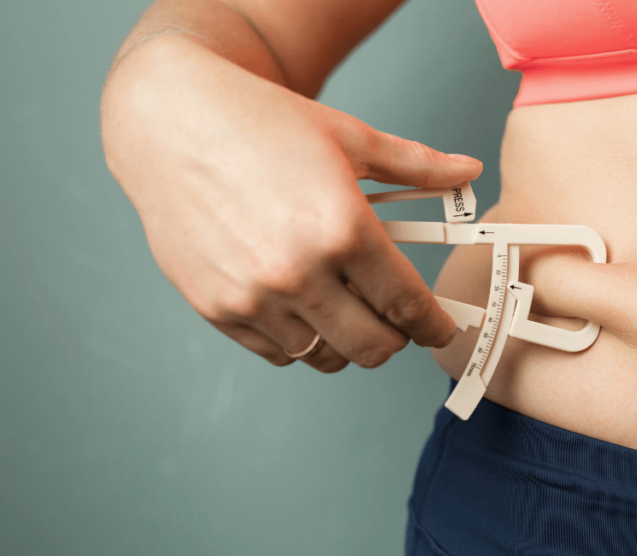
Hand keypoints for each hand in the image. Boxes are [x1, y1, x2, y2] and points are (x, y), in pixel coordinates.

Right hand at [102, 35, 480, 371]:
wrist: (169, 117)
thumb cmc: (260, 122)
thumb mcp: (350, 136)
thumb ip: (417, 163)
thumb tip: (467, 170)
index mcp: (342, 229)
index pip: (408, 306)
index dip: (435, 327)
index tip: (441, 331)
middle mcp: (298, 271)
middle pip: (373, 347)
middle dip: (396, 339)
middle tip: (396, 320)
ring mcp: (254, 296)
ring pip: (326, 356)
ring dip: (347, 341)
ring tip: (348, 308)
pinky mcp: (218, 308)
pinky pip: (279, 353)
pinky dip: (301, 340)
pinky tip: (304, 307)